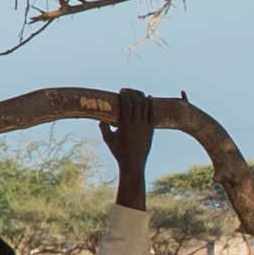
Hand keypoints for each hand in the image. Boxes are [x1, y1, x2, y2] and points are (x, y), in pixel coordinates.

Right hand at [101, 89, 154, 203]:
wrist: (133, 164)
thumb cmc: (119, 152)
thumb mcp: (108, 140)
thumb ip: (104, 128)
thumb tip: (101, 119)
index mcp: (125, 125)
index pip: (127, 104)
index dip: (125, 95)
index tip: (122, 90)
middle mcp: (136, 124)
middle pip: (137, 102)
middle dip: (133, 93)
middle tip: (128, 90)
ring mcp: (145, 126)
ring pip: (145, 106)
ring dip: (141, 96)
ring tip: (137, 92)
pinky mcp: (151, 130)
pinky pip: (152, 114)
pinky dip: (151, 104)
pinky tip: (149, 98)